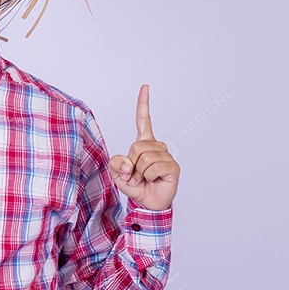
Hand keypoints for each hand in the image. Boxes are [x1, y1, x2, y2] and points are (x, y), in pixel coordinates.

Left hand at [108, 84, 179, 210]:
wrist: (148, 203)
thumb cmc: (135, 185)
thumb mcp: (118, 175)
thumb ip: (115, 165)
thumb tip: (127, 164)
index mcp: (143, 142)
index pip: (143, 119)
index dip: (143, 103)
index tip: (145, 86)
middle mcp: (156, 146)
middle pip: (136, 147)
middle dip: (131, 165)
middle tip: (135, 176)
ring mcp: (165, 155)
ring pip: (144, 158)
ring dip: (139, 173)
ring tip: (144, 179)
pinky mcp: (172, 166)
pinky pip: (153, 167)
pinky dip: (148, 177)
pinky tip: (153, 180)